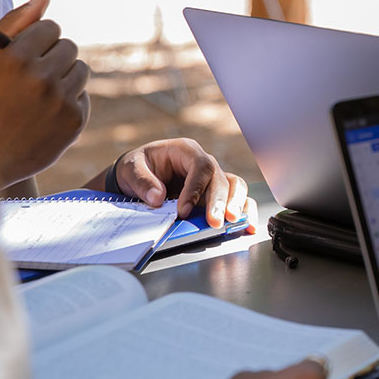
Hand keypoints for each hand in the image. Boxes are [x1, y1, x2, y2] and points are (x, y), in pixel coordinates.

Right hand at [0, 0, 89, 188]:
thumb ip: (14, 22)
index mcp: (15, 58)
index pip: (50, 28)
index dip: (37, 40)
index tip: (27, 53)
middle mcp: (42, 78)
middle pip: (69, 47)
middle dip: (53, 55)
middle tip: (33, 74)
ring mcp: (61, 101)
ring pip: (81, 70)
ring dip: (64, 76)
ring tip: (39, 92)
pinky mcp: (75, 122)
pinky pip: (84, 96)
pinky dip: (69, 100)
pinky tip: (45, 112)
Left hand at [96, 138, 256, 230]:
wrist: (138, 176)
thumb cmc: (137, 167)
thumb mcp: (131, 169)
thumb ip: (143, 182)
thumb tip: (157, 198)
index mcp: (186, 151)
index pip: (201, 166)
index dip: (195, 189)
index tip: (183, 210)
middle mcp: (204, 164)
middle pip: (221, 179)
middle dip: (220, 202)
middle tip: (214, 222)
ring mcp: (212, 180)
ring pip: (235, 187)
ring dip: (237, 205)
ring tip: (233, 222)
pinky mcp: (215, 195)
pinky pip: (236, 200)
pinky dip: (244, 212)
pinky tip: (248, 226)